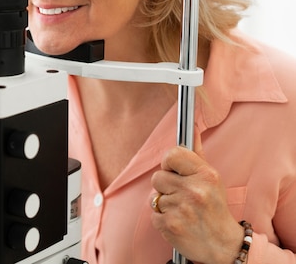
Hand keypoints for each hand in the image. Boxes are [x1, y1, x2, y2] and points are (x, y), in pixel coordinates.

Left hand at [150, 129, 243, 263]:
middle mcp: (194, 191)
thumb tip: (192, 129)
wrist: (222, 246)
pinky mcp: (169, 225)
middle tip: (182, 195)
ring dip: (164, 202)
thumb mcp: (213, 180)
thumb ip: (197, 155)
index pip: (171, 154)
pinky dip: (162, 218)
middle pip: (158, 176)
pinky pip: (153, 213)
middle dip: (166, 185)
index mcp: (206, 176)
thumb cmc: (215, 209)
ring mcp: (181, 209)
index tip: (174, 170)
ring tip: (182, 210)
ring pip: (154, 195)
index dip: (169, 163)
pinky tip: (178, 221)